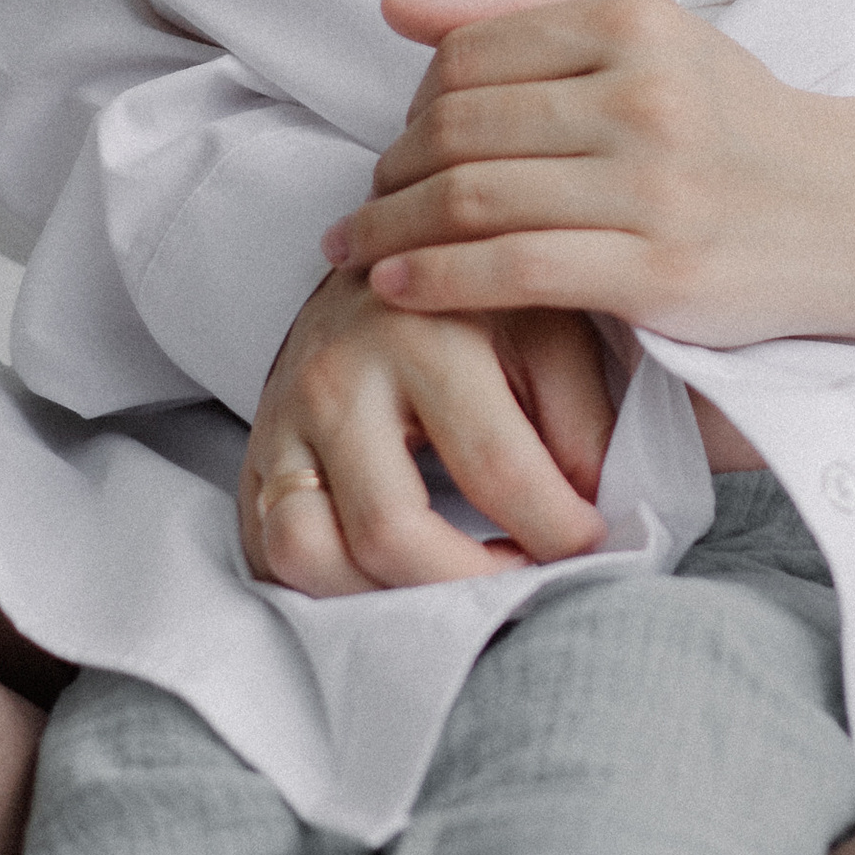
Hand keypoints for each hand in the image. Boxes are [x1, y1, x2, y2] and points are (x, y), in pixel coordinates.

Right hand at [239, 270, 615, 597]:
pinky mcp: (255, 459)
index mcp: (419, 333)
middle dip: (471, 583)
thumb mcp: (548, 327)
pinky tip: (397, 577)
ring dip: (387, 597)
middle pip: (391, 532)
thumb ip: (583, 417)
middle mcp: (336, 381)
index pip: (496, 468)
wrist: (379, 256)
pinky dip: (330, 589)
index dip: (558, 528)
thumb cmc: (478, 300)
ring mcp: (281, 423)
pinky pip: (270, 555)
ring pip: (307, 554)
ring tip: (458, 581)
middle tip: (526, 574)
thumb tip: (600, 510)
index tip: (594, 542)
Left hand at [318, 0, 854, 352]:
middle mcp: (645, 95)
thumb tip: (399, 7)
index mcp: (636, 24)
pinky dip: (440, 279)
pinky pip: (518, 271)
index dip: (410, 101)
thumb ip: (524, 4)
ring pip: (477, 199)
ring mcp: (654, 185)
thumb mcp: (648, 31)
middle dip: (391, 172)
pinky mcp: (660, 271)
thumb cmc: (731, 119)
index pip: (472, 52)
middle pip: (461, 128)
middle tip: (363, 205)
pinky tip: (396, 287)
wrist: (848, 211)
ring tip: (356, 247)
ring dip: (392, 228)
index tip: (391, 144)